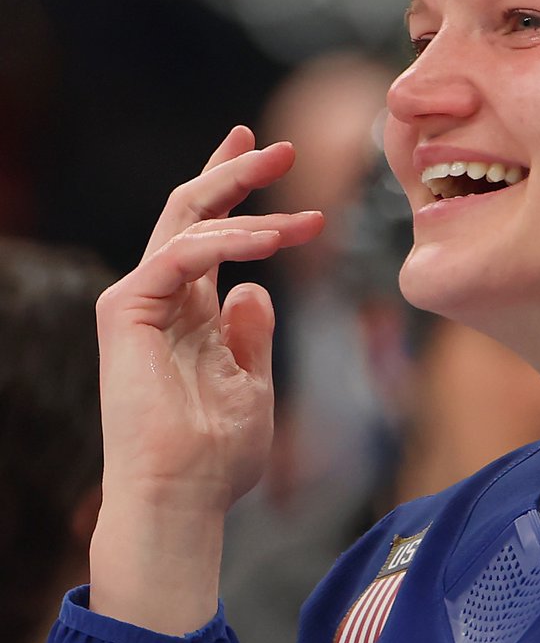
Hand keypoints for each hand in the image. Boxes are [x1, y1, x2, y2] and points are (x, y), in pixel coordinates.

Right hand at [89, 126, 323, 631]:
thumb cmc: (218, 454)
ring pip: (190, 223)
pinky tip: (272, 240)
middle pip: (192, 211)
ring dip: (253, 210)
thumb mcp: (253, 383)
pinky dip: (228, 241)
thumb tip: (255, 291)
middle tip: (284, 146)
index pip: (209, 232)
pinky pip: (181, 255)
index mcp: (189, 312)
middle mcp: (161, 297)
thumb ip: (251, 333)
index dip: (234, 189)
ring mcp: (140, 301)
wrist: (185, 497)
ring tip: (309, 220)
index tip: (268, 152)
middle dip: (235, 172)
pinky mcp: (126, 310)